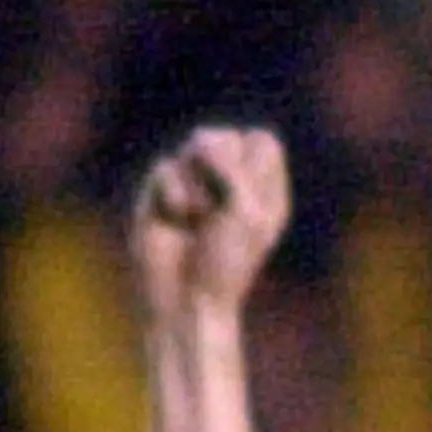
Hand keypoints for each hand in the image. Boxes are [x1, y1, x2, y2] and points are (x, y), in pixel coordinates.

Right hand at [126, 124, 290, 328]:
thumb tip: (199, 141)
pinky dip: (173, 196)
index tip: (247, 200)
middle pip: (224, 136)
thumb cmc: (225, 264)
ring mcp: (197, 180)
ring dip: (198, 189)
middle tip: (219, 214)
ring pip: (192, 147)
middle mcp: (233, 181)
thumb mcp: (246, 214)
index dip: (251, 163)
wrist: (185, 295)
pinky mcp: (165, 186)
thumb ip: (233, 168)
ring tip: (197, 220)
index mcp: (266, 191)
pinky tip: (175, 221)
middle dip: (221, 171)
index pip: (263, 141)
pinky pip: (166, 166)